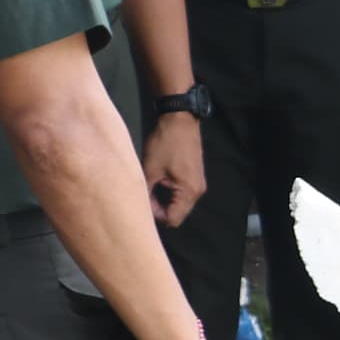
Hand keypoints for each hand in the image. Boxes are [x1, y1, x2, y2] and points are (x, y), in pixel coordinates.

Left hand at [143, 115, 209, 229]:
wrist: (180, 120)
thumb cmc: (165, 143)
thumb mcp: (150, 169)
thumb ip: (146, 192)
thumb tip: (141, 207)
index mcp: (188, 192)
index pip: (173, 219)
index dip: (156, 216)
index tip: (143, 203)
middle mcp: (197, 191)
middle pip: (178, 214)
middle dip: (160, 210)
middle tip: (144, 196)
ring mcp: (198, 184)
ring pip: (180, 204)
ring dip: (165, 201)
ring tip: (150, 188)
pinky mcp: (195, 177)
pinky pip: (182, 194)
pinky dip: (170, 194)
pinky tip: (159, 182)